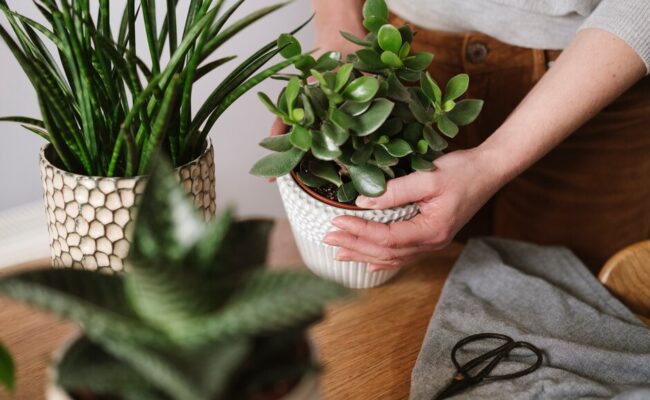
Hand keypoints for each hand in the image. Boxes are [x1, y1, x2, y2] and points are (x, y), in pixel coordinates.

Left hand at [322, 148, 506, 270]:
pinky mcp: (432, 236)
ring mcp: (433, 243)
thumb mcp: (428, 177)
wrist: (490, 171)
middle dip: (355, 245)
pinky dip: (383, 258)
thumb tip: (363, 201)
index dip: (359, 231)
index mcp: (431, 231)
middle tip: (328, 237)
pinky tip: (369, 261)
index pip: (386, 237)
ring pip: (393, 257)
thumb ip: (395, 191)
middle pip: (385, 252)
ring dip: (364, 253)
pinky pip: (403, 255)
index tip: (336, 221)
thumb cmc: (463, 171)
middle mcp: (432, 243)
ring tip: (339, 252)